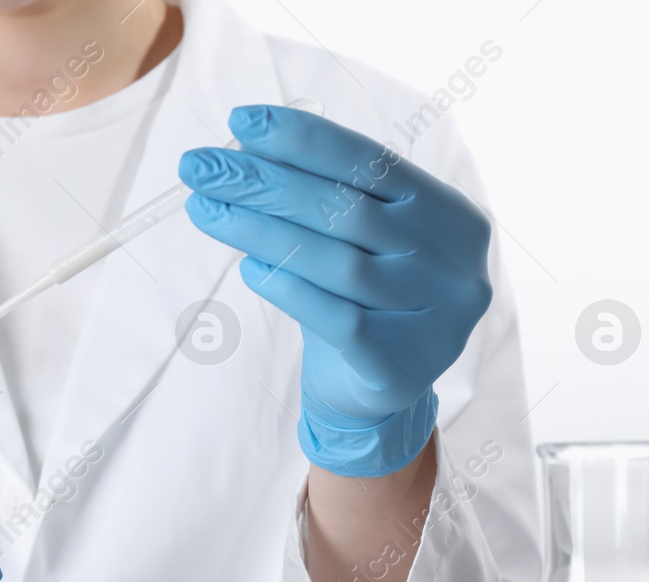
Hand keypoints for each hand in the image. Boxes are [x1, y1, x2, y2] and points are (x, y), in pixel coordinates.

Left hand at [180, 104, 492, 476]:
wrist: (376, 391)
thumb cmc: (363, 300)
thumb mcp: (361, 241)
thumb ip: (328, 199)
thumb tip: (247, 154)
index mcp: (448, 213)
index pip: (370, 163)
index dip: (302, 140)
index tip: (240, 123)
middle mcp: (449, 260)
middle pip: (345, 208)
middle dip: (264, 181)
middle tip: (199, 167)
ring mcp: (432, 314)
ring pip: (335, 261)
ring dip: (260, 231)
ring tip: (205, 210)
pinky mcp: (398, 363)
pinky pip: (334, 317)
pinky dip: (288, 288)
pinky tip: (249, 268)